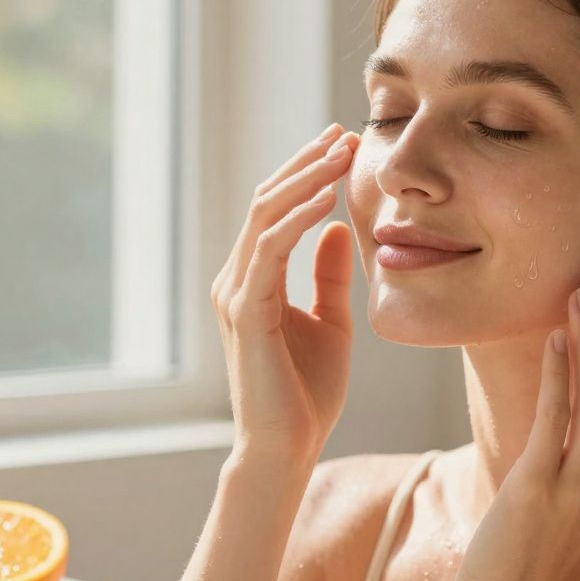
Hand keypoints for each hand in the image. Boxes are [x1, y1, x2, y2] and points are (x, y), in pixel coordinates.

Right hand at [211, 123, 361, 476]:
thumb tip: (337, 227)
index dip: (306, 174)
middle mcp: (237, 280)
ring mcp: (236, 294)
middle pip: (266, 202)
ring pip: (264, 218)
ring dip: (304, 181)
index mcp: (254, 280)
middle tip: (343, 133)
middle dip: (305, 164)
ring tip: (340, 153)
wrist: (286, 447)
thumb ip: (328, 276)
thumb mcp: (331, 322)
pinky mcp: (245, 313)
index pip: (275, 211)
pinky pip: (270, 252)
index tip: (341, 145)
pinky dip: (297, 221)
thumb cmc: (307, 393)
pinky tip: (326, 201)